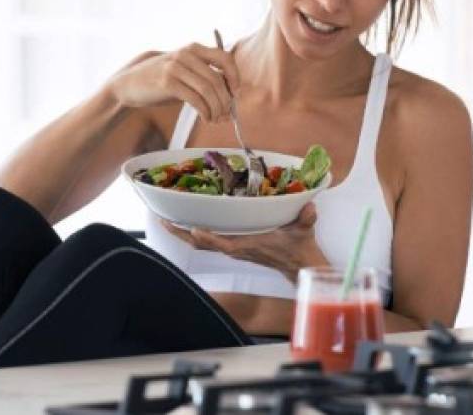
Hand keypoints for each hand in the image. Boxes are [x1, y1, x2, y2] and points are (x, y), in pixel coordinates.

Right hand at [108, 43, 239, 121]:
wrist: (131, 83)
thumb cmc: (162, 80)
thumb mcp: (185, 70)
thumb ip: (205, 76)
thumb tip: (230, 98)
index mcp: (194, 49)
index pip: (225, 58)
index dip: (234, 76)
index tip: (235, 93)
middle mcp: (186, 55)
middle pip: (217, 79)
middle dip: (226, 101)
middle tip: (227, 115)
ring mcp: (176, 67)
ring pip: (208, 91)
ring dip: (216, 109)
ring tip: (216, 119)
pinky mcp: (168, 83)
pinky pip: (195, 99)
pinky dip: (205, 112)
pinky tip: (206, 118)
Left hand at [161, 203, 326, 282]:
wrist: (300, 265)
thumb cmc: (299, 246)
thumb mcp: (305, 229)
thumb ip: (306, 219)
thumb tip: (309, 207)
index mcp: (249, 245)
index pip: (224, 244)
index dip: (208, 237)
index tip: (192, 228)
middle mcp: (237, 249)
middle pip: (203, 244)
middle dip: (182, 233)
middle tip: (163, 219)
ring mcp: (233, 249)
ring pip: (202, 244)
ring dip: (183, 234)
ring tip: (166, 220)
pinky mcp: (234, 247)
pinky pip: (208, 242)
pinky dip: (194, 234)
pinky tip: (186, 223)